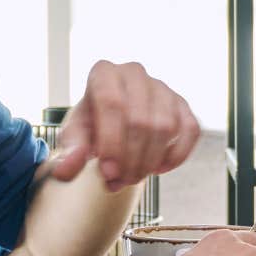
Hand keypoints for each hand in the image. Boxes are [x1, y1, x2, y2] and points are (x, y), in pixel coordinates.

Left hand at [49, 61, 198, 190]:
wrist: (112, 123)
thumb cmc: (91, 127)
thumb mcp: (74, 138)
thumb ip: (69, 153)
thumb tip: (66, 171)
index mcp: (103, 73)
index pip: (113, 104)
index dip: (111, 142)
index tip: (107, 173)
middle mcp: (134, 72)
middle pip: (140, 120)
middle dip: (130, 160)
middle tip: (118, 182)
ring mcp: (162, 87)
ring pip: (165, 128)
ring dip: (150, 161)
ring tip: (132, 178)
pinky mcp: (182, 104)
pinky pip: (190, 131)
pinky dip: (176, 156)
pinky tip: (158, 168)